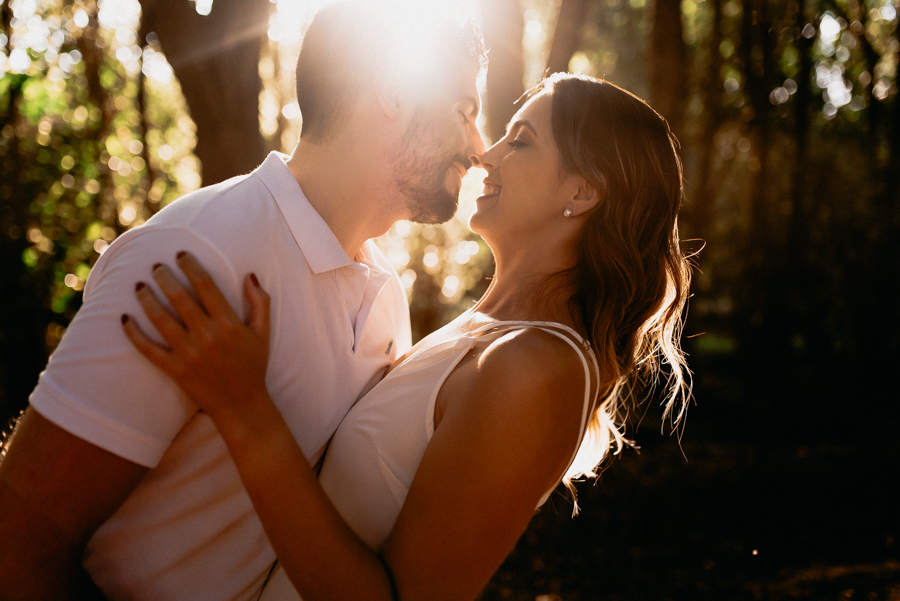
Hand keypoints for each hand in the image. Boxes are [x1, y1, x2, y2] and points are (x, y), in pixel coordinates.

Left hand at [122, 252, 270, 425]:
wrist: (242, 405)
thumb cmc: (254, 366)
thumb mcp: (263, 333)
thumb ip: (260, 302)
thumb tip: (250, 275)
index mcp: (229, 324)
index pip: (205, 285)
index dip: (190, 266)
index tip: (180, 254)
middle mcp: (207, 336)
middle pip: (179, 297)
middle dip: (164, 277)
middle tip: (155, 265)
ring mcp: (189, 354)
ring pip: (160, 319)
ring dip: (146, 299)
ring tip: (138, 285)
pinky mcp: (175, 370)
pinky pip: (148, 349)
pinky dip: (134, 334)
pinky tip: (124, 318)